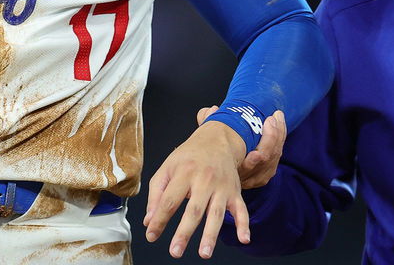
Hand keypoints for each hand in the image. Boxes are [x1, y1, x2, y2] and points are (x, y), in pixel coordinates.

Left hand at [143, 120, 249, 258]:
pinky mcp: (235, 192)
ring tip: (204, 253)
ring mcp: (222, 187)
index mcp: (184, 173)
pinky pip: (241, 210)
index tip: (151, 235)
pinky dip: (244, 225)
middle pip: (194, 209)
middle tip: (175, 251)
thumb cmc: (188, 157)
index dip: (159, 219)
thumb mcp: (167, 168)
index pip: (170, 200)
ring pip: (216, 213)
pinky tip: (244, 239)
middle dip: (184, 232)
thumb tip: (149, 221)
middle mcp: (204, 180)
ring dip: (211, 235)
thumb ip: (156, 193)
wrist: (216, 140)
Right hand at [196, 104, 286, 188]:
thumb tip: (212, 110)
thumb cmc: (209, 149)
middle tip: (271, 118)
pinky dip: (279, 141)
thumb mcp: (204, 136)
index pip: (250, 165)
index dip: (260, 151)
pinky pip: (275, 159)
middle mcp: (244, 178)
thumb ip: (206, 122)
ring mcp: (255, 178)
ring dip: (278, 135)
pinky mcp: (262, 176)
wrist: (214, 167)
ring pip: (273, 158)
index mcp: (231, 171)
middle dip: (272, 136)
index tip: (264, 129)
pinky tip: (279, 126)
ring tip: (277, 116)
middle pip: (265, 159)